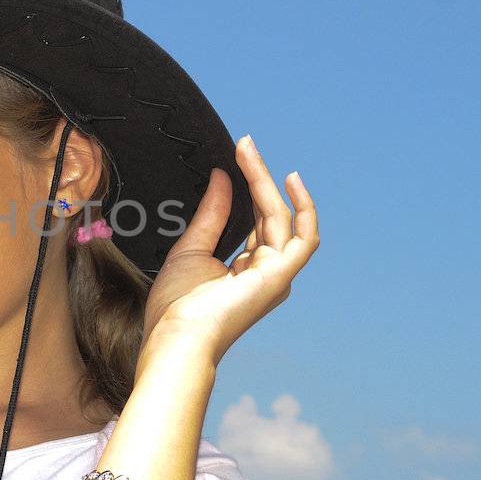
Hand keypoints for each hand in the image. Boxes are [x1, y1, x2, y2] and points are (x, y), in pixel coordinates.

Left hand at [140, 134, 317, 367]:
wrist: (176, 335)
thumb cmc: (177, 305)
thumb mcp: (191, 249)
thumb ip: (212, 214)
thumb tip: (222, 176)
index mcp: (246, 270)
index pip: (256, 220)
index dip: (249, 186)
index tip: (237, 155)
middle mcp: (266, 271)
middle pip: (269, 214)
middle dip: (257, 176)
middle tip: (243, 143)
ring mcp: (276, 274)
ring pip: (281, 217)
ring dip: (267, 182)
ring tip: (249, 151)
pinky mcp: (280, 275)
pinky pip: (304, 237)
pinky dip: (303, 208)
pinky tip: (288, 180)